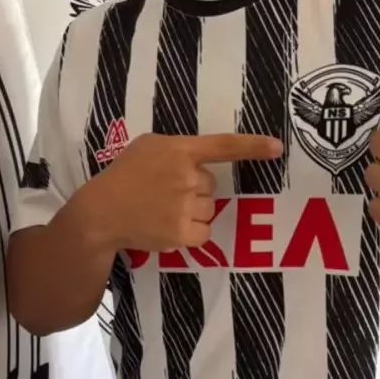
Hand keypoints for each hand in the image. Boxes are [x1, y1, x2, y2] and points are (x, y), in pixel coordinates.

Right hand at [79, 132, 282, 252]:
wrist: (101, 212)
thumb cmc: (123, 175)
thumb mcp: (147, 147)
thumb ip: (177, 149)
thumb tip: (200, 161)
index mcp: (179, 150)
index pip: (223, 146)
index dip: (253, 147)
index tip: (278, 148)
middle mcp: (186, 176)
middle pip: (211, 185)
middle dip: (193, 189)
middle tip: (164, 192)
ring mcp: (184, 206)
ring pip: (209, 209)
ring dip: (192, 211)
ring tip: (162, 210)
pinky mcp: (182, 232)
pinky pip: (205, 231)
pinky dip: (191, 231)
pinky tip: (168, 226)